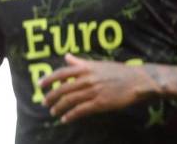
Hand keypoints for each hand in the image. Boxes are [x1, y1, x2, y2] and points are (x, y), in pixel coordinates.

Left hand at [40, 54, 155, 123]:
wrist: (136, 80)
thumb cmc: (117, 71)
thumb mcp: (97, 64)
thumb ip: (80, 62)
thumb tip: (66, 57)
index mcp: (86, 68)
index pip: (62, 73)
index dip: (49, 79)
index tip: (40, 85)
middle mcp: (87, 79)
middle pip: (63, 89)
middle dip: (51, 96)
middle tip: (44, 102)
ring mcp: (93, 91)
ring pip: (70, 100)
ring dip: (59, 107)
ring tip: (53, 112)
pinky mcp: (100, 103)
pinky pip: (81, 110)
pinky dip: (71, 115)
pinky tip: (65, 119)